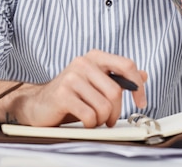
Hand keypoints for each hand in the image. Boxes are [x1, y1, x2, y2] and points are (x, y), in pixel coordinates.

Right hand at [17, 50, 146, 127]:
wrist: (38, 104)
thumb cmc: (70, 94)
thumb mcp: (96, 82)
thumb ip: (118, 78)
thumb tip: (143, 75)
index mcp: (94, 57)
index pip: (127, 65)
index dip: (139, 86)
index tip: (141, 102)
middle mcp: (83, 62)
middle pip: (116, 91)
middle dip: (116, 111)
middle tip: (109, 120)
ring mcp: (72, 77)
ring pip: (104, 106)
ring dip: (101, 120)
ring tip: (93, 120)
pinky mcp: (63, 94)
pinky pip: (89, 116)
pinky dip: (90, 124)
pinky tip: (84, 122)